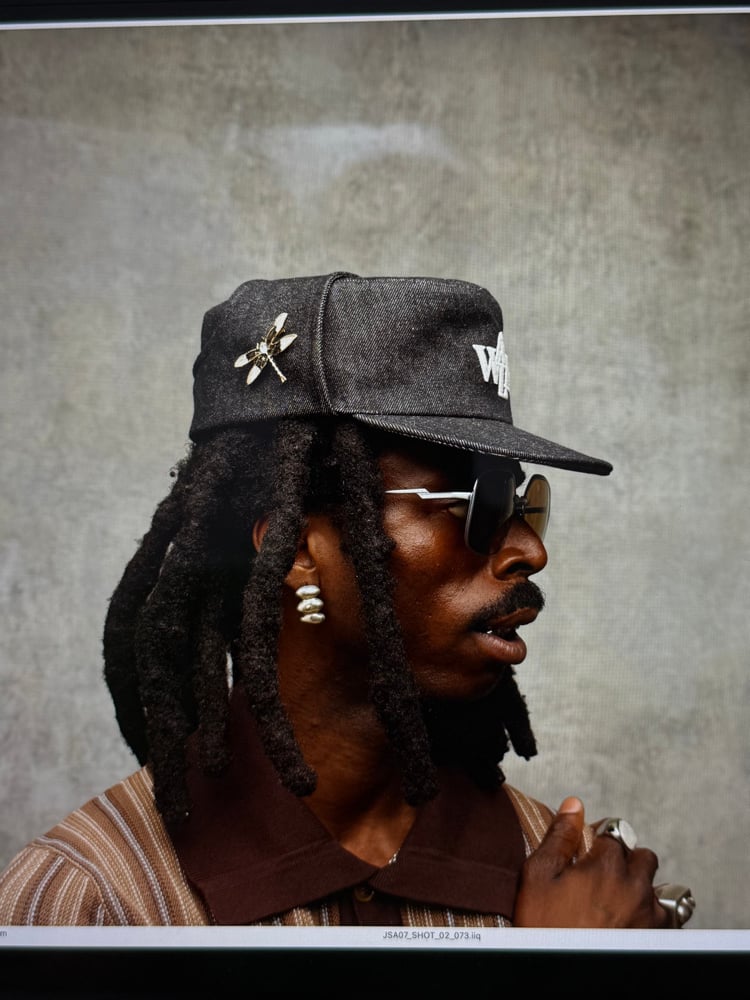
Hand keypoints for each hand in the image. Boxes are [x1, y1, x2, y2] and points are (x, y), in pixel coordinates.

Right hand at [513, 797, 670, 927]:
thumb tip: (574, 806)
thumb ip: (559, 836)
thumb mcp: (538, 876)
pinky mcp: (658, 940)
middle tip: (601, 876)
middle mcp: (636, 887)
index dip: (598, 839)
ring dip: (642, 888)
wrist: (559, 977)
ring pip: (659, 887)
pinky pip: (670, 918)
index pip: (615, 832)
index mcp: (607, 865)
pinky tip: (634, 922)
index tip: (588, 851)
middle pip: (642, 856)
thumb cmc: (545, 930)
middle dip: (625, 860)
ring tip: (618, 902)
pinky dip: (655, 915)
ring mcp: (650, 916)